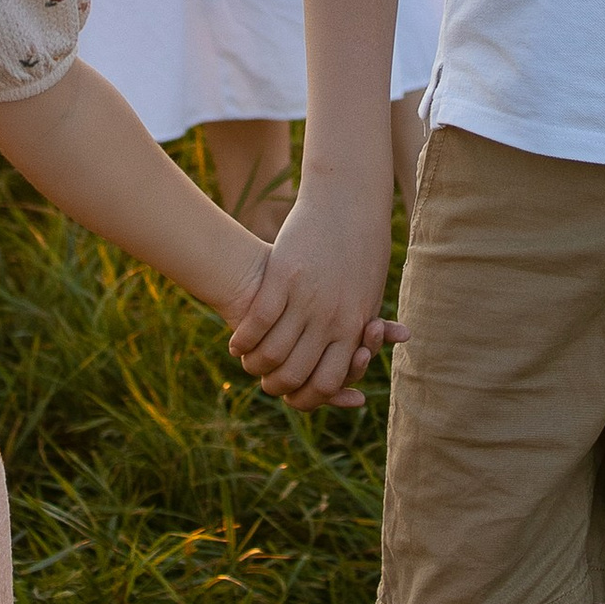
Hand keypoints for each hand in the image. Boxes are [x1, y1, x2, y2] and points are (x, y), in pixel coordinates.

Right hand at [227, 185, 397, 408]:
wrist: (348, 205)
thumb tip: (356, 363)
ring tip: (248, 363)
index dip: (306, 398)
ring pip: (272, 351)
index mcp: (353, 328)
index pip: (327, 383)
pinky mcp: (282, 277)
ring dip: (254, 365)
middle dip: (276, 386)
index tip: (293, 395)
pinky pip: (258, 320)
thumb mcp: (368, 296)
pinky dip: (243, 338)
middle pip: (295, 373)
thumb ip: (359, 332)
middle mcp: (330, 319)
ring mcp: (305, 299)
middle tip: (265, 383)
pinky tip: (236, 343)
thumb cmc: (362, 253)